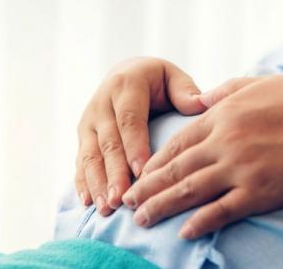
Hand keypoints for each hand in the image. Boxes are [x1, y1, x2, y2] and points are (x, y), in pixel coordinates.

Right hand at [76, 57, 205, 214]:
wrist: (125, 74)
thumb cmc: (157, 82)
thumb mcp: (172, 77)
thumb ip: (184, 91)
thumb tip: (201, 104)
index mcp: (126, 86)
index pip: (130, 119)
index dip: (135, 146)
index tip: (143, 173)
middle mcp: (102, 103)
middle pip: (108, 142)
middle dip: (114, 173)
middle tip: (122, 200)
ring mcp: (89, 121)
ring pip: (91, 155)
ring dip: (97, 183)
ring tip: (107, 208)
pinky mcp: (83, 136)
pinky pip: (81, 161)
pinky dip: (83, 182)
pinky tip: (89, 202)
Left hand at [122, 75, 282, 238]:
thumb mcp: (261, 83)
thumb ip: (226, 90)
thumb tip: (200, 98)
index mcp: (223, 116)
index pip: (179, 142)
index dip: (155, 161)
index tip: (139, 173)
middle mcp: (225, 143)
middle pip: (176, 169)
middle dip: (148, 187)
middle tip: (126, 202)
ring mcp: (240, 169)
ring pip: (191, 191)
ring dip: (163, 206)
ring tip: (142, 219)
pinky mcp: (259, 193)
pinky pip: (222, 210)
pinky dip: (201, 222)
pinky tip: (185, 231)